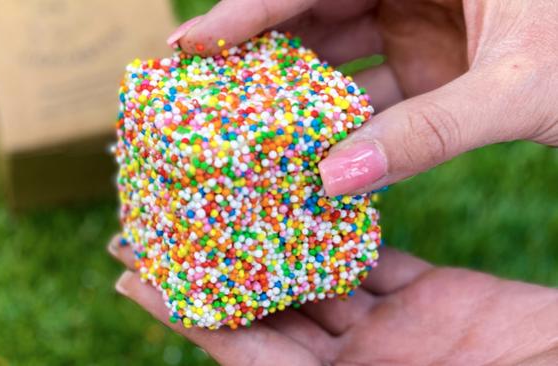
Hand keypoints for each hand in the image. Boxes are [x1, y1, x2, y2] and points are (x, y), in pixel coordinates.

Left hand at [108, 236, 557, 364]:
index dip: (184, 313)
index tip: (131, 277)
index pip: (240, 347)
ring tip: (226, 198)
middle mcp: (350, 362)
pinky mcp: (429, 299)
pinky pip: (374, 262)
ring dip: (271, 241)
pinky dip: (343, 232)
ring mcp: (389, 330)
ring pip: (316, 277)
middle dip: (215, 265)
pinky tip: (312, 199)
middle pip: (267, 306)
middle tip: (163, 223)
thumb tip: (234, 362)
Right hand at [168, 0, 557, 195]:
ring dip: (298, 93)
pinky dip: (344, 121)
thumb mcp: (520, 90)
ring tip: (245, 128)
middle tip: (203, 89)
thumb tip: (332, 180)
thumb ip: (429, 133)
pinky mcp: (434, 65)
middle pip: (315, 10)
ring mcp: (424, 24)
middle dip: (260, 51)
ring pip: (339, 53)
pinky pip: (373, 89)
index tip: (190, 44)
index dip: (248, 9)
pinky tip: (311, 152)